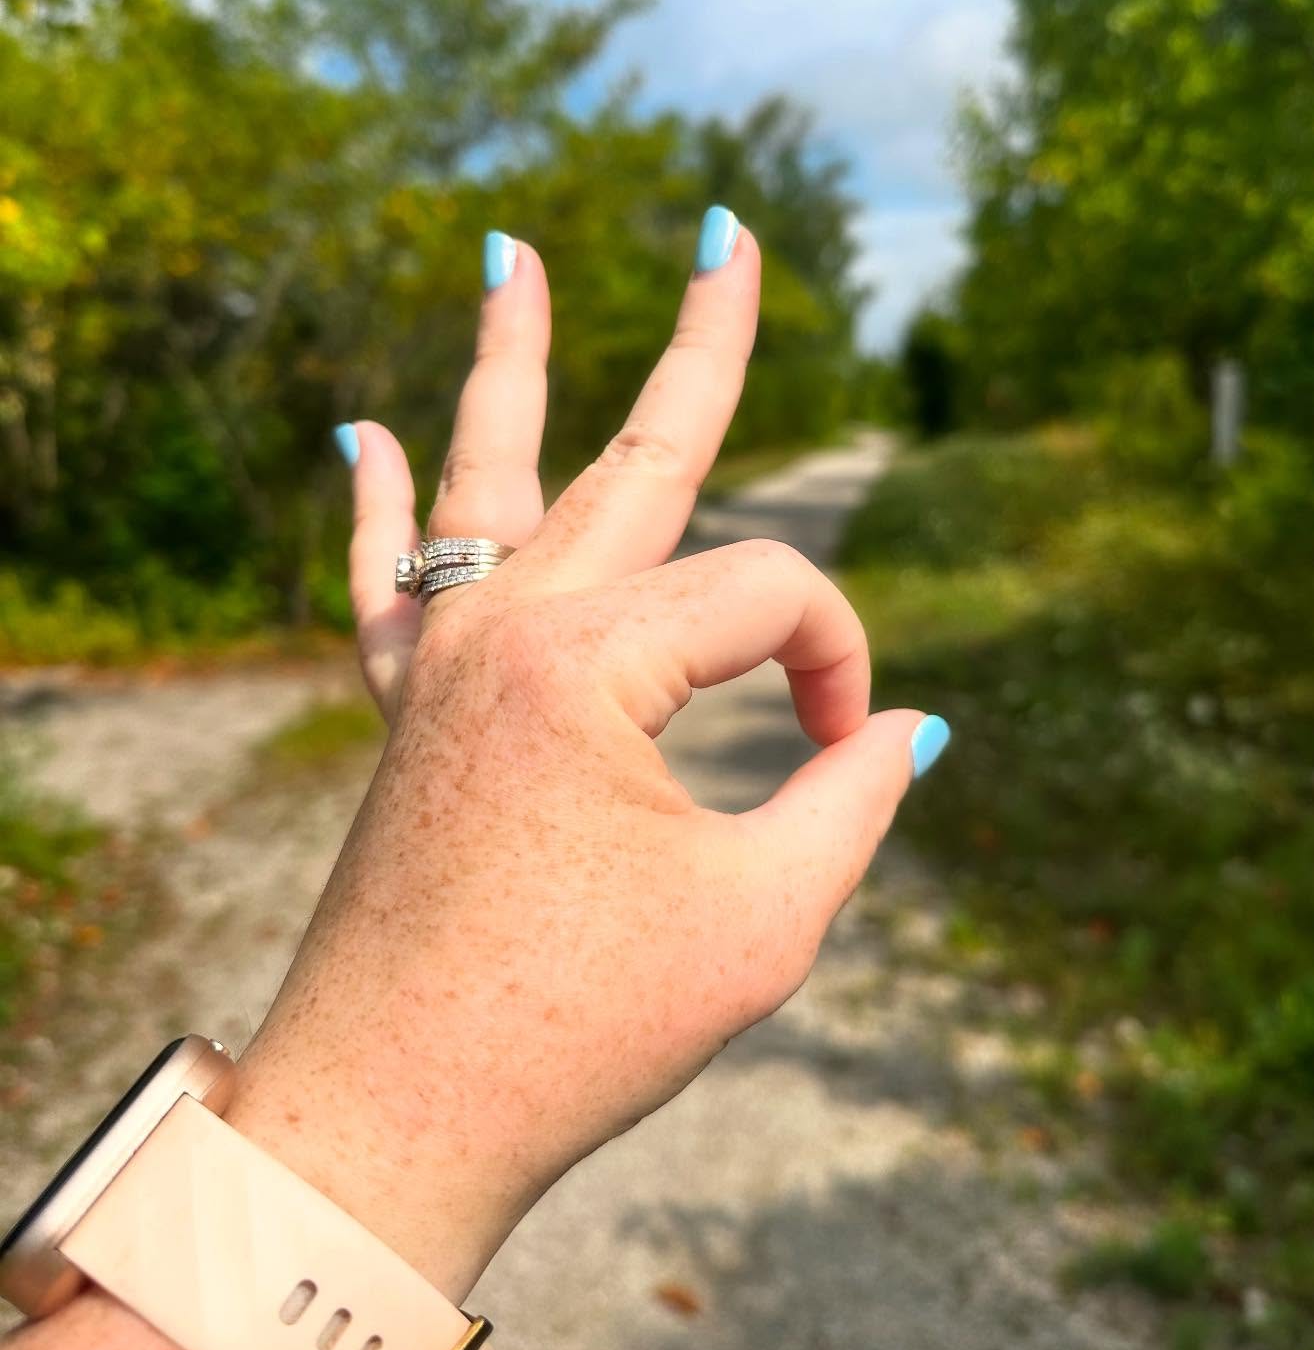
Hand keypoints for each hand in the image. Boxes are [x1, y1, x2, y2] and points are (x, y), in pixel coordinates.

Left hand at [235, 212, 945, 1299]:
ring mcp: (442, 663)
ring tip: (509, 253)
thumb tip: (912, 725)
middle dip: (704, 341)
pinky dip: (383, 506)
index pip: (776, 599)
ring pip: (487, 475)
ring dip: (510, 362)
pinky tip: (365, 432)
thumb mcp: (762, 922)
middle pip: (638, 456)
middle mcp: (508, 628)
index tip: (851, 756)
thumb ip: (855, 799)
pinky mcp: (405, 714)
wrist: (393, 1121)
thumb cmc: (577, 1033)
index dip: (842, 669)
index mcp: (595, 661)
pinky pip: (387, 583)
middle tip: (729, 228)